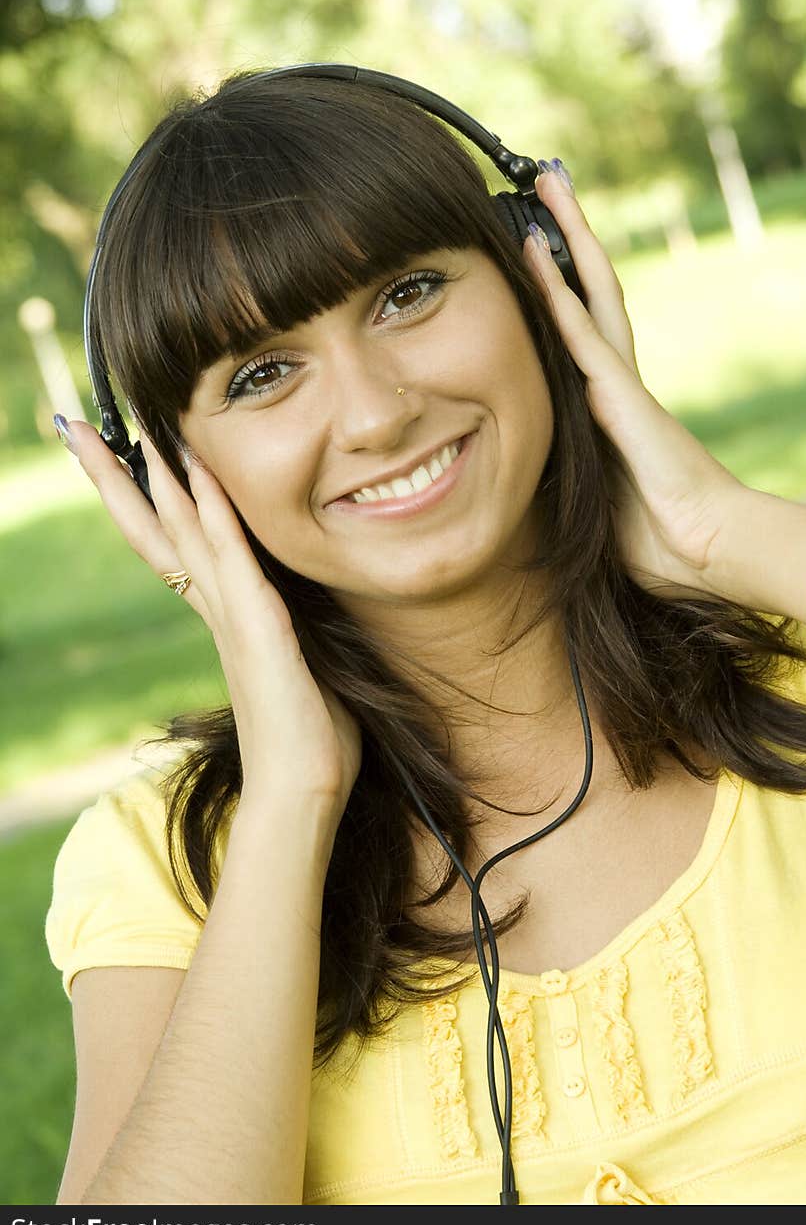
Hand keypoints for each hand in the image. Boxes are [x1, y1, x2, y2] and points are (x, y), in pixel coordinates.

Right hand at [62, 422, 362, 818]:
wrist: (301, 796)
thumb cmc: (309, 741)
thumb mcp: (300, 671)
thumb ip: (293, 640)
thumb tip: (304, 633)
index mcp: (226, 618)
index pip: (174, 545)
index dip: (145, 499)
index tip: (120, 455)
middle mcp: (218, 611)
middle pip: (156, 529)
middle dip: (118, 477)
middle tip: (77, 428)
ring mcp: (233, 618)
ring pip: (184, 533)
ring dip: (157, 478)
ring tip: (128, 428)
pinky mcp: (259, 629)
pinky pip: (232, 558)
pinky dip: (214, 512)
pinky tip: (196, 473)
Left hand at [522, 163, 746, 599]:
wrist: (708, 550)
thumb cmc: (660, 537)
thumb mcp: (596, 502)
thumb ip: (570, 477)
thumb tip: (530, 484)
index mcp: (610, 403)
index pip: (580, 327)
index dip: (560, 283)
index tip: (537, 244)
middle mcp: (616, 379)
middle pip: (591, 289)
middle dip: (570, 235)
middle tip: (546, 184)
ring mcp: (621, 383)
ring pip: (591, 294)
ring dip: (569, 239)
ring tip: (548, 185)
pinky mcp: (623, 400)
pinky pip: (584, 340)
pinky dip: (559, 298)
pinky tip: (538, 256)